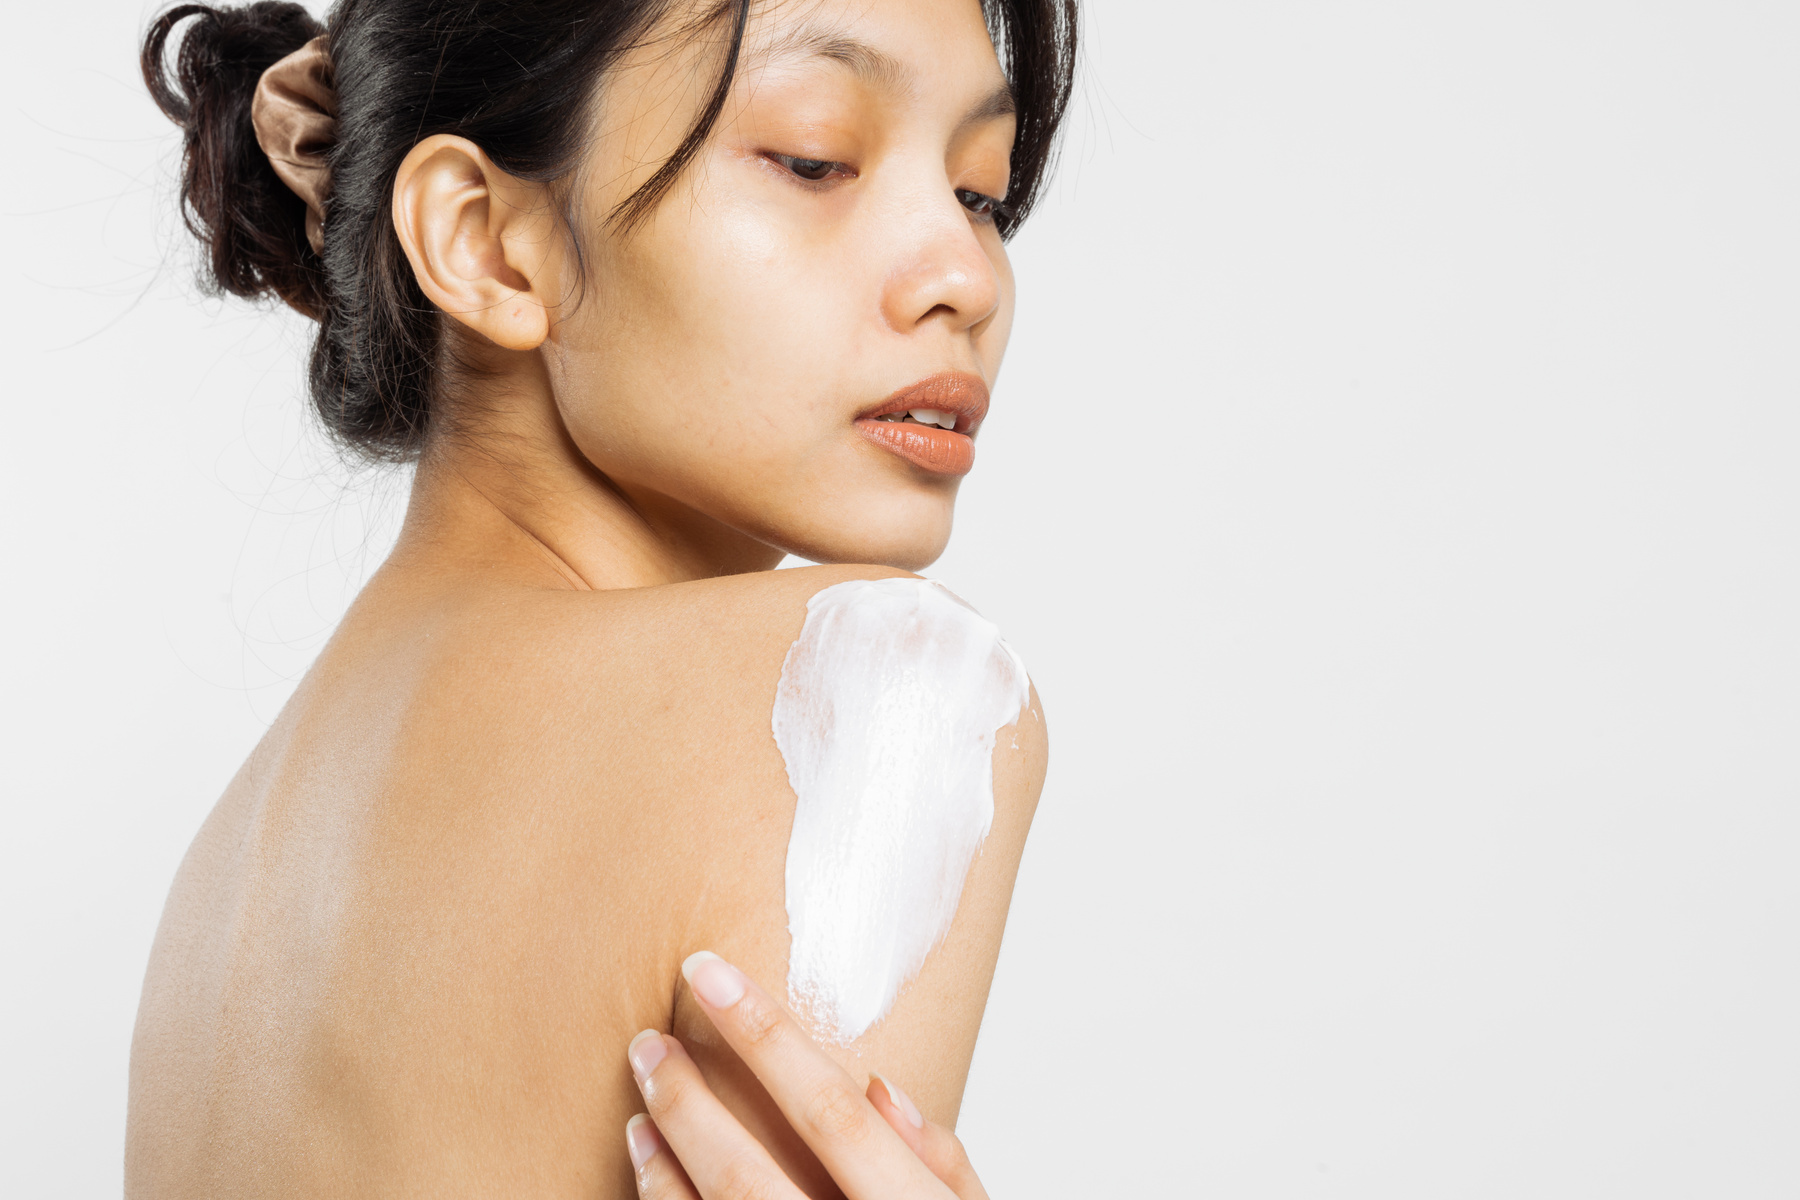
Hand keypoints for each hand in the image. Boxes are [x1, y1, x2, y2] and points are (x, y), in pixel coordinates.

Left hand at [623, 951, 988, 1198]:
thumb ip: (947, 1170)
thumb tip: (881, 1091)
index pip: (831, 1112)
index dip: (765, 1035)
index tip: (709, 973)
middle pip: (747, 1173)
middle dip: (688, 1098)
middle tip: (647, 1042)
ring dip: (664, 1164)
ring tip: (641, 1106)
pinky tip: (651, 1176)